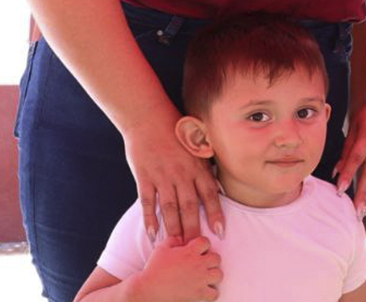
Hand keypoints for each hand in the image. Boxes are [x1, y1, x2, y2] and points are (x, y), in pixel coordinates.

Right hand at [124, 119, 224, 242]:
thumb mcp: (197, 147)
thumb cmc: (176, 132)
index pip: (210, 194)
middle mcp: (182, 173)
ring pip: (169, 207)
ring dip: (173, 227)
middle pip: (190, 206)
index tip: (221, 232)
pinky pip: (148, 201)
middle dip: (194, 228)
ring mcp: (162, 176)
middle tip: (196, 247)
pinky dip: (150, 218)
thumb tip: (218, 187)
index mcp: (197, 166)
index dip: (216, 213)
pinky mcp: (144, 177)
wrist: (149, 118)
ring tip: (176, 245)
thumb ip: (206, 167)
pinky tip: (152, 233)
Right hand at [136, 235, 221, 301]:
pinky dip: (210, 293)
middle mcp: (198, 264)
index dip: (202, 246)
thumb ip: (173, 240)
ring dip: (212, 276)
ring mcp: (200, 279)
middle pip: (216, 258)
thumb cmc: (152, 270)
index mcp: (190, 251)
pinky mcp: (199, 294)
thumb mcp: (161, 249)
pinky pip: (214, 293)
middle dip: (210, 261)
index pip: (206, 242)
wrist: (147, 291)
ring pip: (218, 275)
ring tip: (204, 278)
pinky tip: (203, 292)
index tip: (197, 251)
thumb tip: (181, 237)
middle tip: (201, 265)